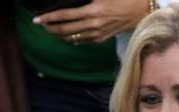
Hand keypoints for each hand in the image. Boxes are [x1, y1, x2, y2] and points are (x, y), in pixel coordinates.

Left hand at [34, 0, 148, 43]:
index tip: (37, 19)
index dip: (49, 18)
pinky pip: (80, 40)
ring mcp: (96, 34)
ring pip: (71, 37)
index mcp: (93, 10)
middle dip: (49, 28)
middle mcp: (93, 24)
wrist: (142, 11)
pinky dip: (70, 38)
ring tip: (50, 30)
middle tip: (40, 25)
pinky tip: (64, 34)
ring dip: (58, 34)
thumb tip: (71, 0)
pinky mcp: (101, 38)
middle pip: (64, 29)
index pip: (64, 15)